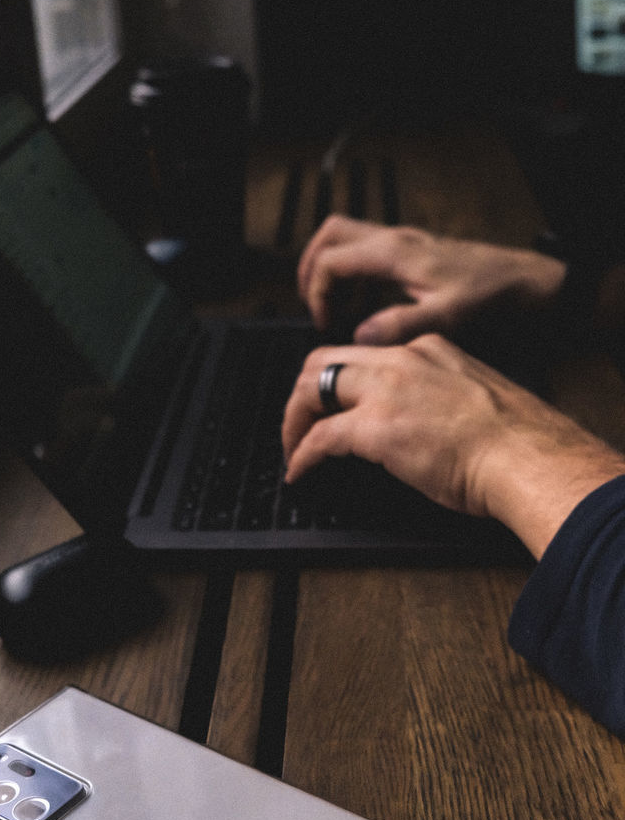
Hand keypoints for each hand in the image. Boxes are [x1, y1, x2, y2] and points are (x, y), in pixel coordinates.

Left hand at [282, 335, 624, 557]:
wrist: (528, 457)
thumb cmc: (516, 442)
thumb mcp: (473, 399)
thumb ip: (438, 398)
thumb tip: (418, 426)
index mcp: (429, 348)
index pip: (366, 354)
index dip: (340, 381)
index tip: (335, 405)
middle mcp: (403, 360)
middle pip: (325, 359)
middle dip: (304, 393)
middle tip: (298, 424)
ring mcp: (386, 390)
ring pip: (313, 387)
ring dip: (294, 420)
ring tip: (292, 448)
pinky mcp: (376, 428)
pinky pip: (320, 437)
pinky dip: (302, 453)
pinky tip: (299, 471)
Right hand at [297, 216, 565, 342]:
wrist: (525, 281)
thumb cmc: (490, 294)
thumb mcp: (446, 316)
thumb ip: (399, 325)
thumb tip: (358, 336)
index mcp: (392, 253)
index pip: (330, 261)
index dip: (318, 294)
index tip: (326, 325)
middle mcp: (393, 240)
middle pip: (330, 235)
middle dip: (312, 269)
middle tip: (314, 305)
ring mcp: (403, 243)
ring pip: (347, 239)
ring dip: (332, 269)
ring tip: (337, 308)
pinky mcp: (414, 252)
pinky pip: (368, 252)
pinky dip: (355, 274)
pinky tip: (367, 306)